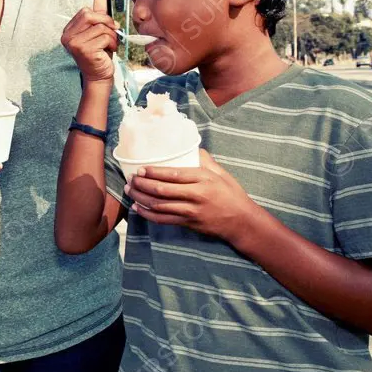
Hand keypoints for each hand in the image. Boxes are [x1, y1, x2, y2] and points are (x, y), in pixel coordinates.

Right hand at [60, 0, 116, 83]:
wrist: (98, 76)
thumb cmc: (98, 54)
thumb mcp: (98, 31)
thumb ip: (98, 13)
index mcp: (68, 31)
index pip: (85, 12)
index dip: (100, 16)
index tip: (108, 26)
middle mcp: (68, 37)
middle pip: (90, 16)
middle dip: (106, 23)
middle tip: (112, 33)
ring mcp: (75, 44)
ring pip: (100, 27)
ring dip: (111, 36)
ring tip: (109, 45)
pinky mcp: (85, 50)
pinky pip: (105, 37)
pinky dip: (112, 43)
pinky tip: (109, 51)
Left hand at [123, 149, 257, 242]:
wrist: (241, 221)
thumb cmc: (231, 194)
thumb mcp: (221, 173)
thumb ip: (204, 160)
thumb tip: (189, 147)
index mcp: (203, 179)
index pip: (173, 174)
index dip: (154, 172)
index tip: (140, 169)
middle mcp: (196, 195)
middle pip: (162, 190)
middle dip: (142, 185)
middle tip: (130, 179)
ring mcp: (191, 211)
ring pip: (159, 205)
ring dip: (141, 198)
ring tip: (130, 191)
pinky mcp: (188, 223)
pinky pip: (163, 220)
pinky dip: (148, 214)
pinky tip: (138, 208)